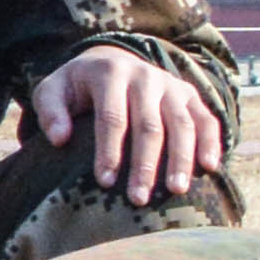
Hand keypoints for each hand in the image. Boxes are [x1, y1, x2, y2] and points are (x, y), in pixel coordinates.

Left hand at [22, 44, 228, 207]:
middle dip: (145, 164)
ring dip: (181, 159)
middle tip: (138, 198)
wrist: (109, 61)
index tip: (105, 181)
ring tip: (176, 190)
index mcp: (110, 73)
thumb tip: (59, 139)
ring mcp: (171, 85)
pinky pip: (205, 119)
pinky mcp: (189, 95)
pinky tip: (209, 168)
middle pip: (149, 125)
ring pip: (182, 124)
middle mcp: (145, 76)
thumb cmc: (76, 88)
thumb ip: (49, 112)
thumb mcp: (52, 91)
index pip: (112, 117)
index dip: (109, 150)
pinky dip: (210, 142)